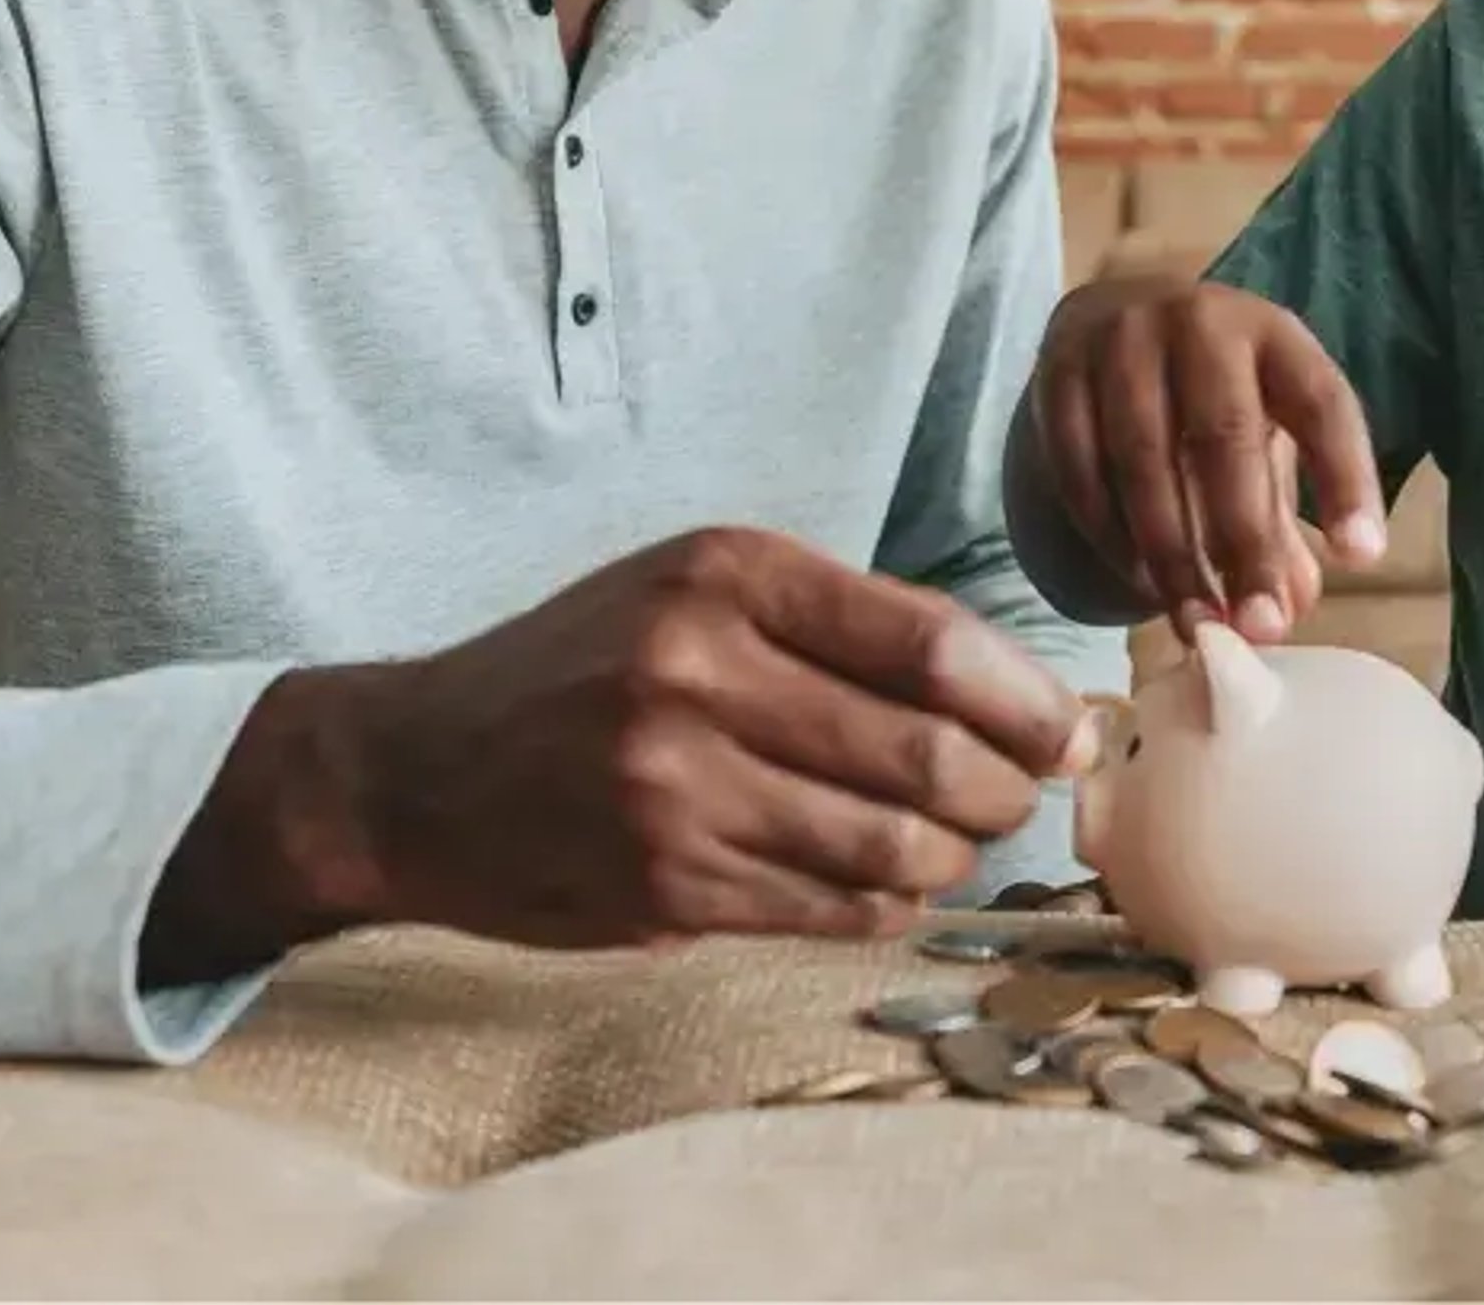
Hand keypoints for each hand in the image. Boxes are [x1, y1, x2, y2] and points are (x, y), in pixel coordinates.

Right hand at [156, 527, 1098, 975]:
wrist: (415, 769)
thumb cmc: (584, 667)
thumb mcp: (694, 591)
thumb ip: (837, 624)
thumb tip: (1010, 692)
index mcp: (724, 576)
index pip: (929, 641)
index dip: (1023, 697)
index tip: (1068, 729)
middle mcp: (698, 672)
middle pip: (924, 753)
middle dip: (1004, 788)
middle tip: (1023, 796)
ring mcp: (675, 787)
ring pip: (888, 844)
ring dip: (953, 855)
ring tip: (958, 842)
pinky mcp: (662, 885)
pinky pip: (828, 907)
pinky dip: (886, 903)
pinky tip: (891, 885)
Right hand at [1022, 274, 1388, 641]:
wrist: (1116, 311)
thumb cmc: (1213, 387)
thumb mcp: (1267, 423)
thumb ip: (1282, 510)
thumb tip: (1290, 605)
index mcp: (1274, 334)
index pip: (1322, 402)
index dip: (1344, 479)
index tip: (1361, 558)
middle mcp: (1199, 324)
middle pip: (1225, 435)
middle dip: (1245, 541)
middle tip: (1260, 627)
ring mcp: (1121, 342)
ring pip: (1143, 458)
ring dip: (1171, 555)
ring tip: (1196, 623)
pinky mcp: (1057, 372)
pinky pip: (1080, 466)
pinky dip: (1110, 535)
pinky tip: (1139, 581)